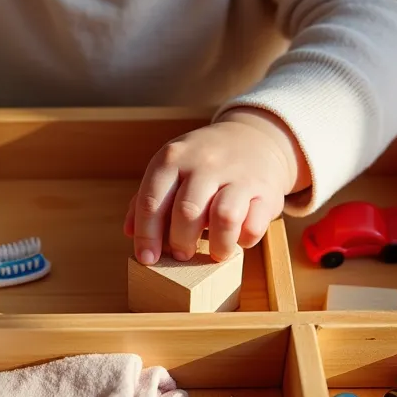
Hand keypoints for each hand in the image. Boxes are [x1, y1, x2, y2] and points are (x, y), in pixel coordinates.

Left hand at [125, 107, 309, 263]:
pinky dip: (244, 240)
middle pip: (186, 212)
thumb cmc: (203, 162)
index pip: (152, 201)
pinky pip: (253, 225)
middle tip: (182, 254)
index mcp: (173, 158)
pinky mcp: (266, 191)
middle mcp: (204, 163)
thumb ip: (147, 198)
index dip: (147, 235)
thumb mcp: (171, 168)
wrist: (256, 138)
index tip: (147, 258)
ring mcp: (238, 175)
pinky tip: (238, 237)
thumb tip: (129, 232)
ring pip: (224, 217)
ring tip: (214, 252)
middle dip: (181, 242)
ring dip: (217, 245)